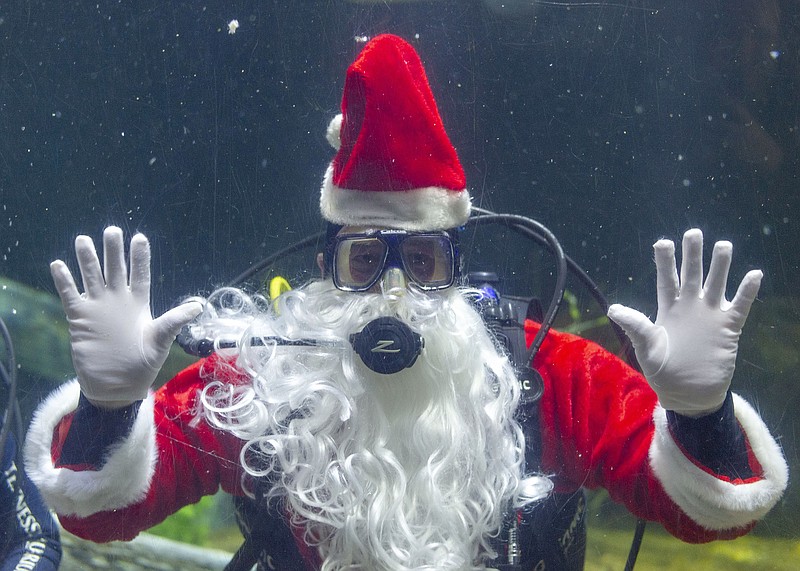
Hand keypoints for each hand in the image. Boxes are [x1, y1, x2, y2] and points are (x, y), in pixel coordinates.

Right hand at [50, 226, 201, 407]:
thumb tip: (199, 306)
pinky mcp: (80, 318)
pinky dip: (64, 281)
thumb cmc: (142, 364)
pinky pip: (70, 295)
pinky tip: (58, 264)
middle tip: (112, 230)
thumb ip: (174, 321)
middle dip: (113, 251)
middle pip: (115, 269)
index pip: (139, 274)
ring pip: (91, 277)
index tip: (139, 237)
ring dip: (87, 260)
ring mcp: (98, 308)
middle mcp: (118, 300)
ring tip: (83, 240)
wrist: (116, 386)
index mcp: (139, 303)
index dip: (139, 257)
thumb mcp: (161, 341)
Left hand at [607, 229, 761, 416]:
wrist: (688, 393)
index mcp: (668, 309)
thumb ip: (635, 326)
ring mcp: (709, 315)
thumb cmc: (663, 371)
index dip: (665, 261)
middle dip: (693, 254)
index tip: (662, 242)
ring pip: (716, 284)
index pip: (667, 279)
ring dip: (720, 266)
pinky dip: (746, 291)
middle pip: (691, 274)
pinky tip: (753, 274)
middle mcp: (690, 306)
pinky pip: (740, 306)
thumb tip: (613, 308)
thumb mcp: (646, 348)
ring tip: (723, 245)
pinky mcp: (728, 328)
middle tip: (694, 233)